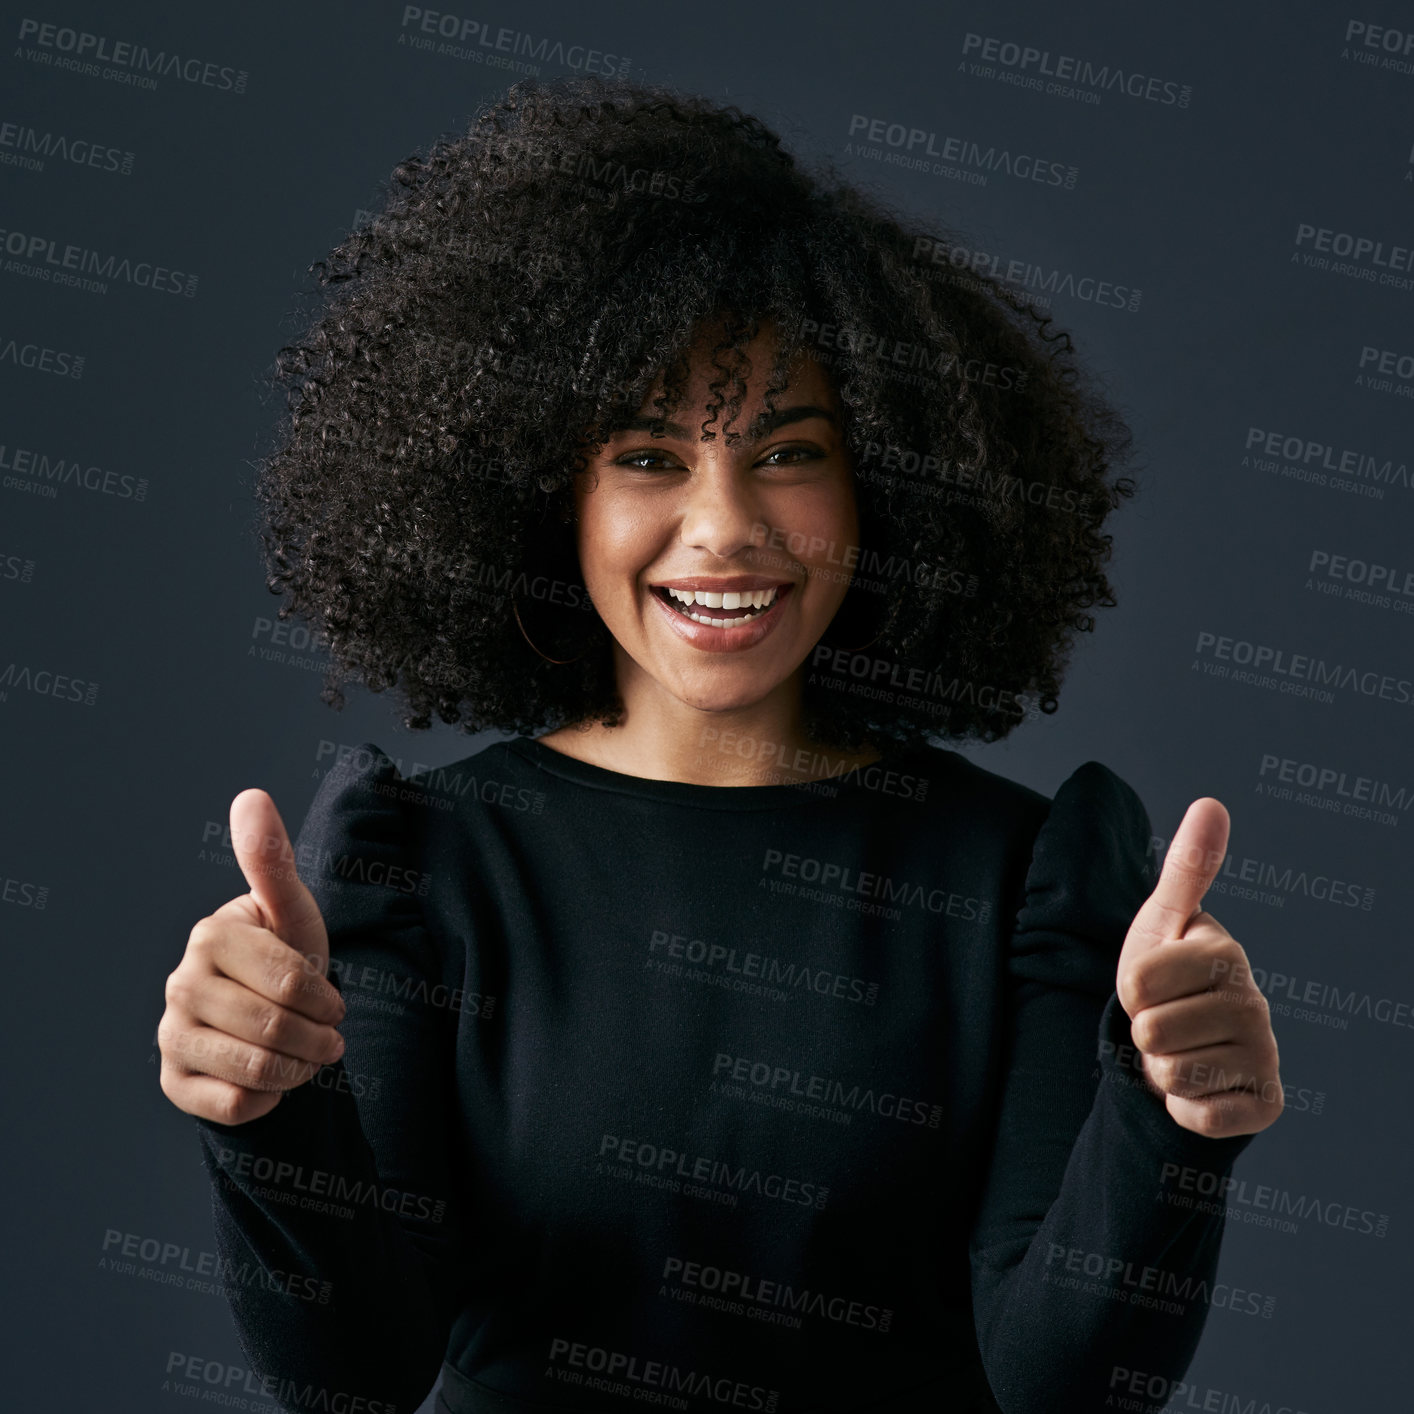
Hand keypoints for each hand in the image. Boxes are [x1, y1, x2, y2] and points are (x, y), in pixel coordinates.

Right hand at [158, 788, 344, 1125]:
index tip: (333, 1001)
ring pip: (256, 1069)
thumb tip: (250, 795)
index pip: (292, 980)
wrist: (270, 1021)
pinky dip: (269, 1099)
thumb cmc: (285, 957)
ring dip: (299, 1069)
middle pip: (275, 1027)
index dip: (327, 998)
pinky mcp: (172, 1082)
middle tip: (329, 1036)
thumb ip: (273, 859)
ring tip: (307, 1056)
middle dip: (318, 1038)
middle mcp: (179, 983)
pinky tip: (270, 1080)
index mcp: (209, 935)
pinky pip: (236, 1104)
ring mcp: (169, 1034)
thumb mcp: (292, 912)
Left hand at [1115, 797, 1282, 1137]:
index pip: (1136, 982)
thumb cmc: (1167, 977)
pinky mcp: (1263, 1106)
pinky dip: (1183, 1109)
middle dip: (1143, 1033)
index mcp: (1227, 955)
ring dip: (1161, 1071)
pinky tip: (1199, 1089)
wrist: (1182, 1047)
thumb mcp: (1164, 920)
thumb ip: (1187, 868)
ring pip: (1170, 1074)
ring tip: (1180, 1051)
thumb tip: (1212, 803)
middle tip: (1164, 1024)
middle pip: (1150, 1032)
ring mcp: (1265, 1057)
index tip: (1150, 985)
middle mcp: (1256, 1004)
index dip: (1129, 989)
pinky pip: (1196, 1117)